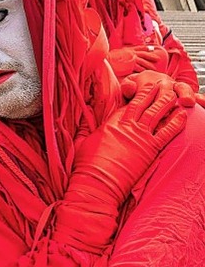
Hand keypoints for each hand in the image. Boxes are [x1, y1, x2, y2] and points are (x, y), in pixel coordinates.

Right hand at [54, 71, 187, 249]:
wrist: (97, 183)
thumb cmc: (87, 165)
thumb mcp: (83, 141)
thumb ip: (85, 126)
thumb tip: (84, 113)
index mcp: (112, 123)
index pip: (128, 104)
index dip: (137, 94)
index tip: (143, 87)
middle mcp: (128, 126)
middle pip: (144, 103)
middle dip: (153, 92)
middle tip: (160, 83)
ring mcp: (141, 137)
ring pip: (157, 113)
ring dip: (166, 102)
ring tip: (173, 93)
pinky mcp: (150, 150)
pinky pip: (167, 133)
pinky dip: (175, 123)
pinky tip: (182, 115)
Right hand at [108, 45, 168, 78]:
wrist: (107, 60)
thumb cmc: (110, 57)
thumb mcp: (117, 52)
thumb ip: (123, 54)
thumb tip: (124, 56)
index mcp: (129, 49)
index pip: (140, 48)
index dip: (146, 48)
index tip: (152, 48)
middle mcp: (132, 53)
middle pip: (144, 54)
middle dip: (152, 56)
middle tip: (158, 58)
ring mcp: (132, 59)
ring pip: (143, 62)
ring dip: (149, 65)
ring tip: (154, 68)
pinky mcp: (131, 65)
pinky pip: (139, 68)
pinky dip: (143, 70)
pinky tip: (146, 72)